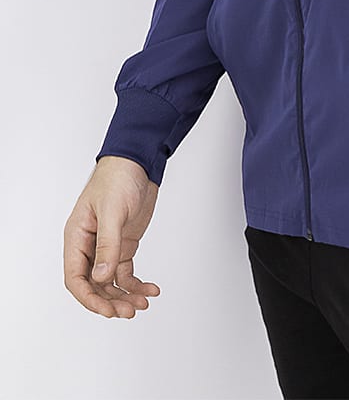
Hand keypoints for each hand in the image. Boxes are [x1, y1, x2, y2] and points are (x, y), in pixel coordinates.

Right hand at [63, 155, 160, 317]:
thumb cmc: (118, 177)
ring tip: (143, 303)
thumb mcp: (112, 211)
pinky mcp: (124, 244)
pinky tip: (151, 289)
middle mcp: (89, 245)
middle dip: (111, 301)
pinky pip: (126, 272)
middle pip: (94, 285)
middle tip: (130, 311)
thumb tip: (102, 278)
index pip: (76, 278)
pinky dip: (137, 283)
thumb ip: (107, 245)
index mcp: (76, 237)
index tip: (107, 310)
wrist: (138, 160)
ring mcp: (107, 246)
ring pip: (111, 282)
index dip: (89, 298)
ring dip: (125, 295)